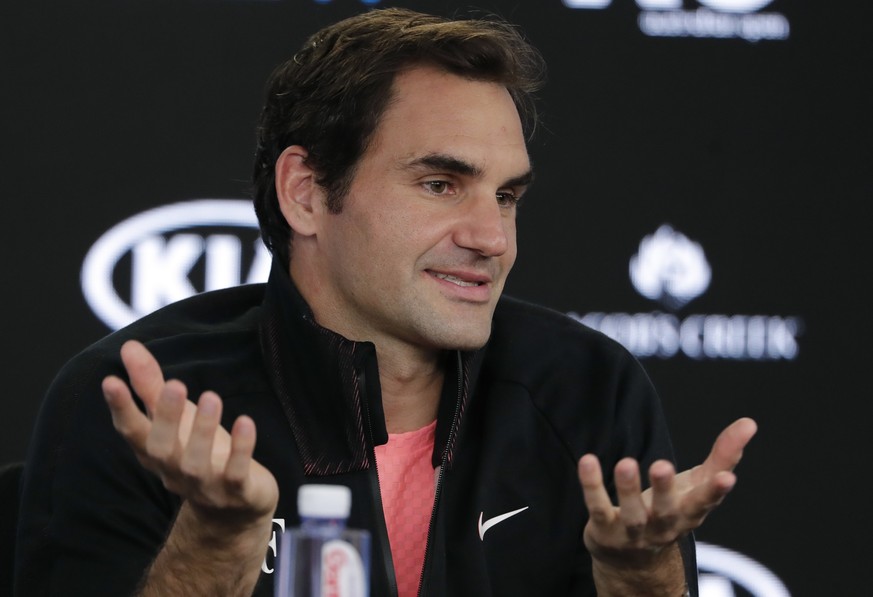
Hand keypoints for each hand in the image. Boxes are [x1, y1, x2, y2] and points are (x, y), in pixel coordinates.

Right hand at [102, 340, 278, 526]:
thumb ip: (151, 385)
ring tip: (210, 396)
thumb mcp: (175, 419)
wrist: (232, 511)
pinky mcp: (237, 491)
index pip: (132, 431)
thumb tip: (129, 347)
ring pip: (196, 462)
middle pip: (160, 448)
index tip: (110, 380)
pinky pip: (236, 472)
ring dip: (202, 430)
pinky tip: (245, 422)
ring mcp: (205, 485)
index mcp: (155, 452)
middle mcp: (174, 471)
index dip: (121, 408)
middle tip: (174, 382)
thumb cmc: (198, 453)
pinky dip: (241, 449)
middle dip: (165, 417)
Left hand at [577, 417, 756, 569]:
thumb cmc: (671, 511)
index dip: (715, 491)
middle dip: (665, 490)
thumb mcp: (697, 485)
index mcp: (690, 513)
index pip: (705, 503)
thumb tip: (749, 423)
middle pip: (666, 512)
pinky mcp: (604, 530)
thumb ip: (723, 456)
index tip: (727, 477)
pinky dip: (592, 486)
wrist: (633, 562)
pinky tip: (588, 461)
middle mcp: (663, 526)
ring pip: (631, 514)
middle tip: (662, 465)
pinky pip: (598, 507)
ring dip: (629, 489)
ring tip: (626, 463)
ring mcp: (633, 532)